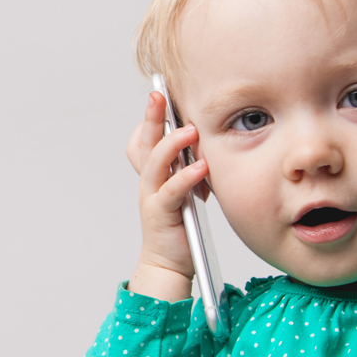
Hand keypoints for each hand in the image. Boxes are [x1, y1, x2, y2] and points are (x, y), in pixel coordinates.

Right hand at [126, 92, 208, 301]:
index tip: (160, 93)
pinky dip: (185, 177)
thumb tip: (210, 145)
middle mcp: (149, 181)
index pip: (146, 137)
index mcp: (155, 173)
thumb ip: (192, 167)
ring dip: (171, 143)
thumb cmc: (181, 226)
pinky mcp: (161, 214)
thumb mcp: (188, 189)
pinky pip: (172, 191)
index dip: (151, 117)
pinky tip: (200, 167)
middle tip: (159, 95)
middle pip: (146, 142)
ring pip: (155, 162)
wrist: (169, 263)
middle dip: (153, 117)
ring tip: (189, 130)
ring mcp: (152, 196)